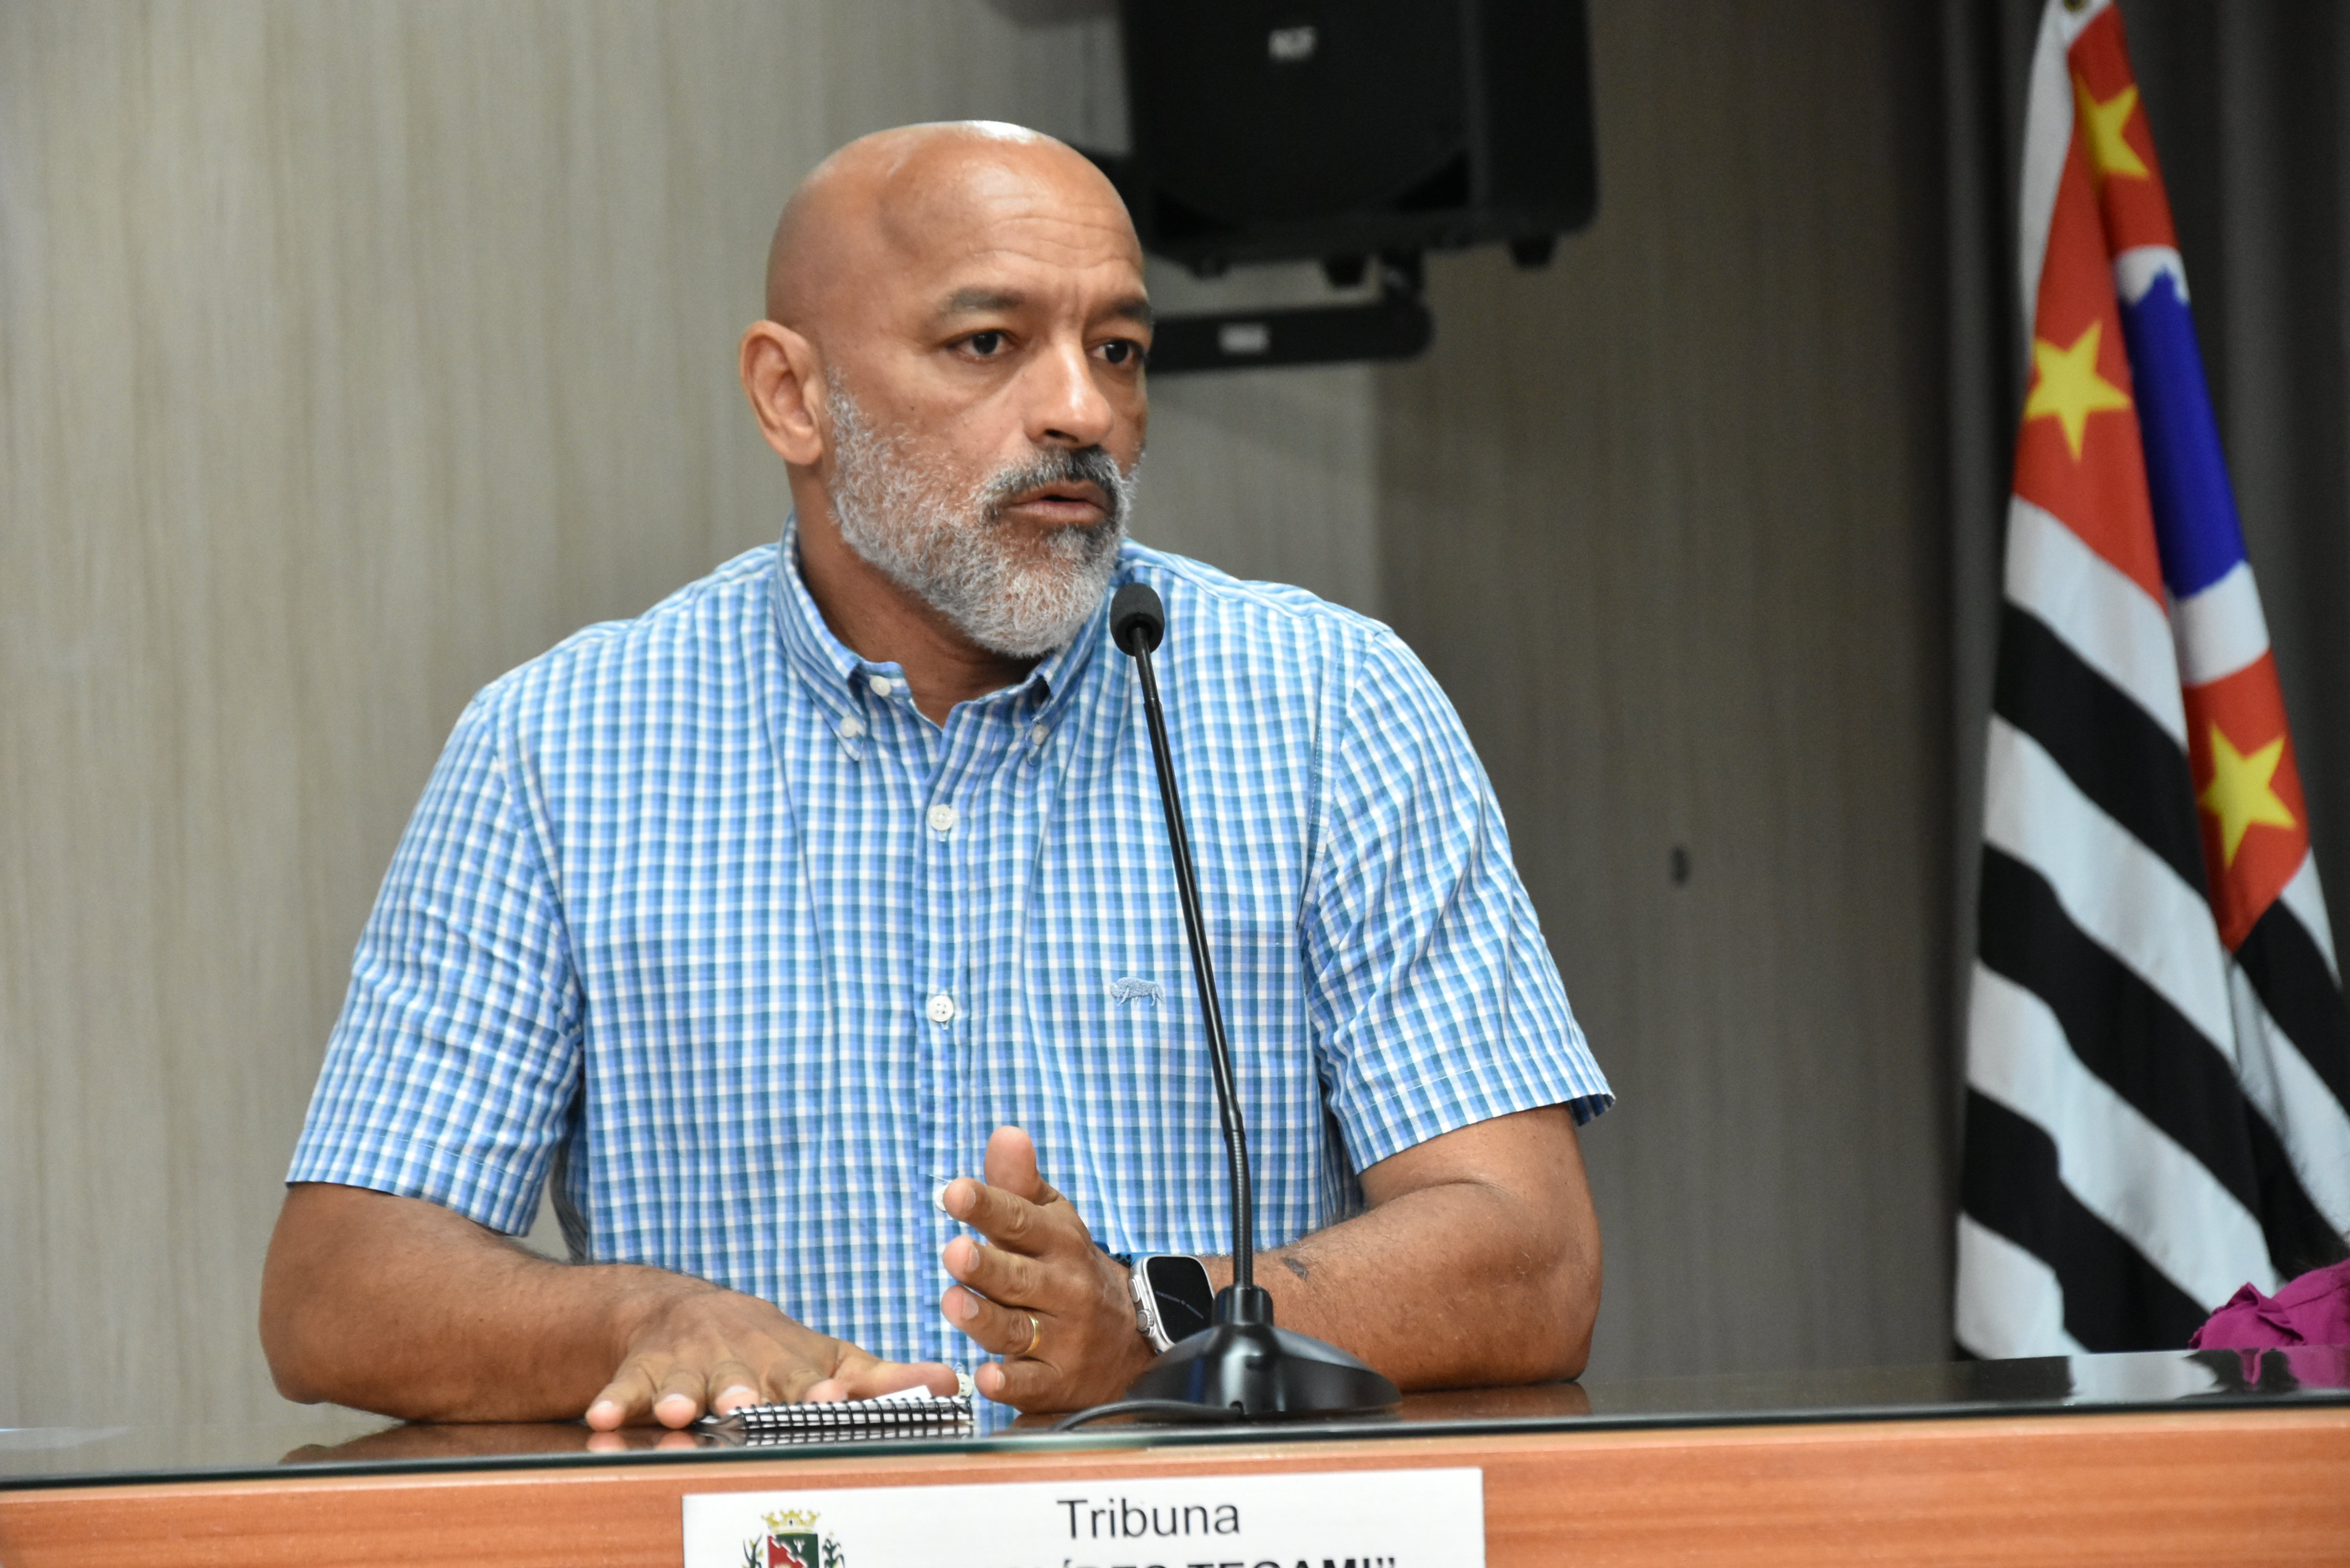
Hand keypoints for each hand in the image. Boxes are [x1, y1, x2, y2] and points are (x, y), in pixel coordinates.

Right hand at [585, 1282, 956, 1429]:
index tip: (829, 1392)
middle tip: (743, 1404)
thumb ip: (884, 1379)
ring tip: (671, 1411)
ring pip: (682, 1381)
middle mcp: (740, 1362)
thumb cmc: (774, 1352)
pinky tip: (600, 1418)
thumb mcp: (831, 1358)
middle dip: (742, 1391)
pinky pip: (623, 1387)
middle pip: (741, 1379)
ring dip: (676, 1394)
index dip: (819, 1387)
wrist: (688, 1313)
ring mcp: (689, 1366)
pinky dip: (613, 1401)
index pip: (807, 1378)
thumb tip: (952, 1381)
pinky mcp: (642, 1372)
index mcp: (790, 1364)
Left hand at [939, 1125, 1154, 1411]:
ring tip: (954, 1303)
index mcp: (1058, 1243)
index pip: (1021, 1221)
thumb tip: (1004, 1133)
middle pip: (1019, 1278)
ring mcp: (1061, 1339)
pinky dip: (1010, 1384)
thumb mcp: (1054, 1221)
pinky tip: (986, 1378)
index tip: (955, 1192)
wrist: (1134, 1338)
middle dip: (986, 1266)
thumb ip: (1019, 1183)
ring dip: (986, 1319)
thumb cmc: (1071, 1268)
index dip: (988, 1206)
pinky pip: (1032, 1385)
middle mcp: (1062, 1290)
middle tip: (954, 1252)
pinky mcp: (1056, 1384)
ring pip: (1018, 1330)